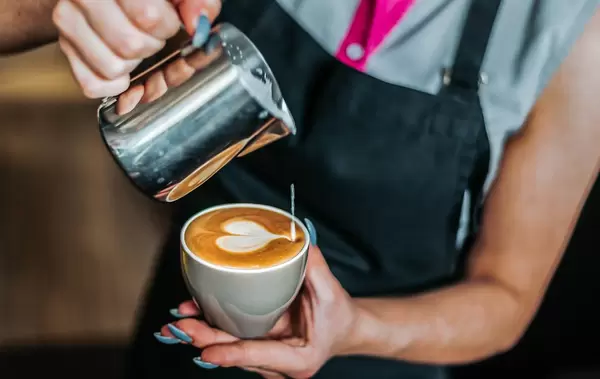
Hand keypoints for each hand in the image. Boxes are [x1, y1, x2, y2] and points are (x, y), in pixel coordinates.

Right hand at [52, 0, 221, 98]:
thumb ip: (196, 2)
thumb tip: (197, 24)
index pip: (149, 17)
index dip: (168, 27)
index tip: (169, 21)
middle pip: (130, 45)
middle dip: (153, 46)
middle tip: (153, 35)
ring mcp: (69, 22)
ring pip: (112, 68)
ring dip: (134, 66)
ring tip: (136, 47)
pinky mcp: (66, 48)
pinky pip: (93, 85)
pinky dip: (116, 85)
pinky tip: (125, 68)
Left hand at [156, 229, 362, 377]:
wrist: (346, 328)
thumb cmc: (340, 316)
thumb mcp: (332, 292)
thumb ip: (315, 267)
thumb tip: (297, 241)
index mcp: (298, 358)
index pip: (261, 355)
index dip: (233, 353)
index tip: (208, 352)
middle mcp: (278, 361)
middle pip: (236, 351)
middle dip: (205, 339)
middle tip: (180, 326)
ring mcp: (266, 353)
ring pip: (230, 345)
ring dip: (203, 332)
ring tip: (178, 320)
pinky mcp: (260, 341)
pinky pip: (233, 335)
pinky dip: (212, 325)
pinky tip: (193, 313)